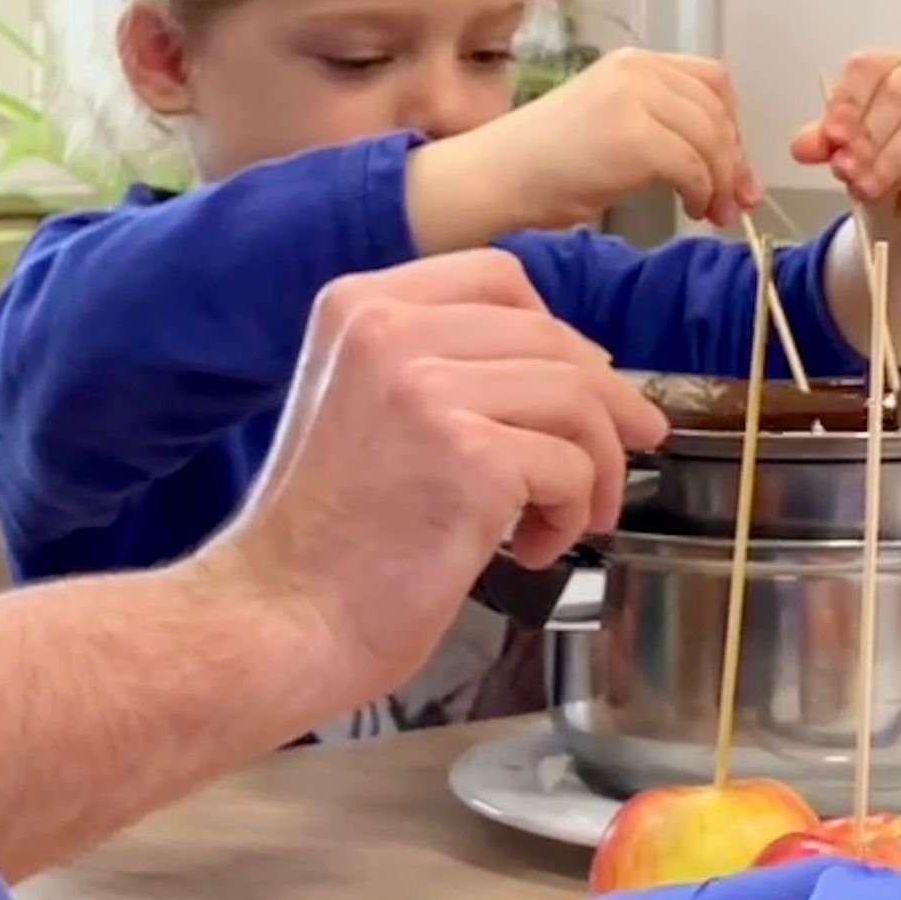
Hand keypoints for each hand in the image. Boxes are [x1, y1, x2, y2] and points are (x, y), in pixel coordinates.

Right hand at [198, 253, 666, 693]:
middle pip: (550, 338)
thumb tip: (570, 365)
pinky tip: (529, 550)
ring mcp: (427, 389)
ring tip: (572, 518)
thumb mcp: (362, 404)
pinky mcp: (468, 457)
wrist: (276, 621)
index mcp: (359, 306)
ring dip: (597, 464)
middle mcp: (388, 330)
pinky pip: (570, 466)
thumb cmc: (326, 539)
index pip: (498, 278)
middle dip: (604, 401)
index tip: (583, 384)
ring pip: (576, 398)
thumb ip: (438, 365)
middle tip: (624, 452)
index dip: (557, 332)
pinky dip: (570, 512)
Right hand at [405, 48, 759, 247]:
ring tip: (712, 212)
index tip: (732, 165)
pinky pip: (693, 165)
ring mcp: (637, 100)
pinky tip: (691, 209)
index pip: (711, 80)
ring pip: (711, 138)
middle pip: (718, 109)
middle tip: (736, 199)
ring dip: (721, 180)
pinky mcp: (636, 138)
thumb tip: (718, 158)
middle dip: (734, 158)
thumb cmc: (544, 163)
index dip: (730, 124)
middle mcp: (639, 70)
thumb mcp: (611, 123)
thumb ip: (659, 123)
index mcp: (634, 63)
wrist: (495, 177)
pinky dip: (701, 191)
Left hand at [794, 50, 900, 250]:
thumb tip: (802, 146)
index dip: (847, 102)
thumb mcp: (847, 149)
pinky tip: (896, 187)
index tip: (830, 137)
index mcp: (894, 63)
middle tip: (844, 170)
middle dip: (867, 135)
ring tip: (863, 186)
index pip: (868, 67)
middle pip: (899, 91)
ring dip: (889, 158)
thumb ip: (826, 142)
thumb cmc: (884, 161)